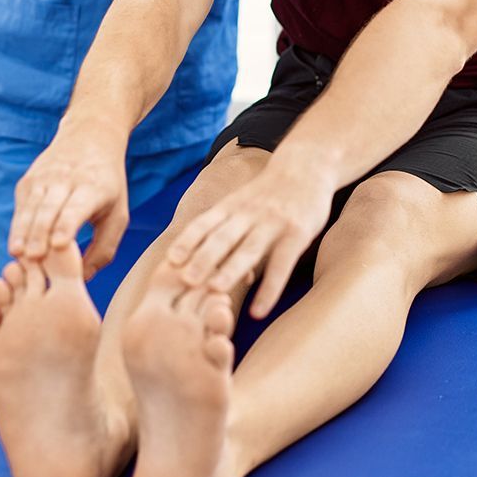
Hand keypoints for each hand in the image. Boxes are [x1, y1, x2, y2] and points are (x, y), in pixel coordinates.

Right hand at [9, 122, 129, 276]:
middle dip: (39, 233)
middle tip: (32, 258)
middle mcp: (65, 180)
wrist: (90, 137)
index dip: (66, 225)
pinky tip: (17, 247)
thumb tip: (83, 278)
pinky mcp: (27, 181)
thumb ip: (104, 249)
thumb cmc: (108, 185)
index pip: (76, 207)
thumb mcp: (118, 214)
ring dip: (22, 232)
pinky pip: (21, 207)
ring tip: (17, 255)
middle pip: (48, 209)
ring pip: (30, 207)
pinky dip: (18, 227)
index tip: (58, 244)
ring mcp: (43, 178)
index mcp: (93, 188)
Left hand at [165, 159, 335, 319]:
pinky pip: (282, 265)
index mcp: (232, 206)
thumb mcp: (244, 205)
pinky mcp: (297, 234)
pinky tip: (258, 311)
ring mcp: (274, 223)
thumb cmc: (269, 194)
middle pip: (223, 237)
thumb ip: (228, 234)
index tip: (170, 260)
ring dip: (231, 270)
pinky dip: (269, 290)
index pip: (205, 223)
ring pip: (249, 249)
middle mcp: (249, 213)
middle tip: (184, 280)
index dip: (187, 240)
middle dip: (203, 258)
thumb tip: (209, 273)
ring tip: (215, 291)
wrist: (307, 166)